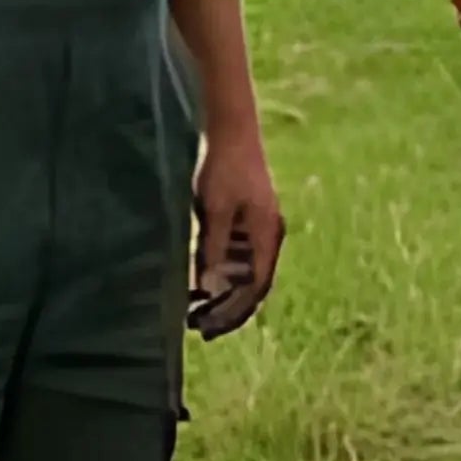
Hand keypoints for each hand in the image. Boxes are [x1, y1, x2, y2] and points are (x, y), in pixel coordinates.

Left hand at [190, 129, 283, 341]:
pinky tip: (198, 281)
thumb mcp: (215, 210)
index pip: (255, 288)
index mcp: (266, 235)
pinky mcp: (246, 219)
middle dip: (227, 308)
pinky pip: (236, 256)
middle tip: (198, 326)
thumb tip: (207, 287)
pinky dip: (219, 273)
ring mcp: (257, 228)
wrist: (231, 131)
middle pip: (251, 284)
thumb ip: (213, 248)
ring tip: (194, 309)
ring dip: (222, 293)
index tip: (208, 329)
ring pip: (243, 272)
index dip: (233, 313)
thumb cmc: (224, 168)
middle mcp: (267, 235)